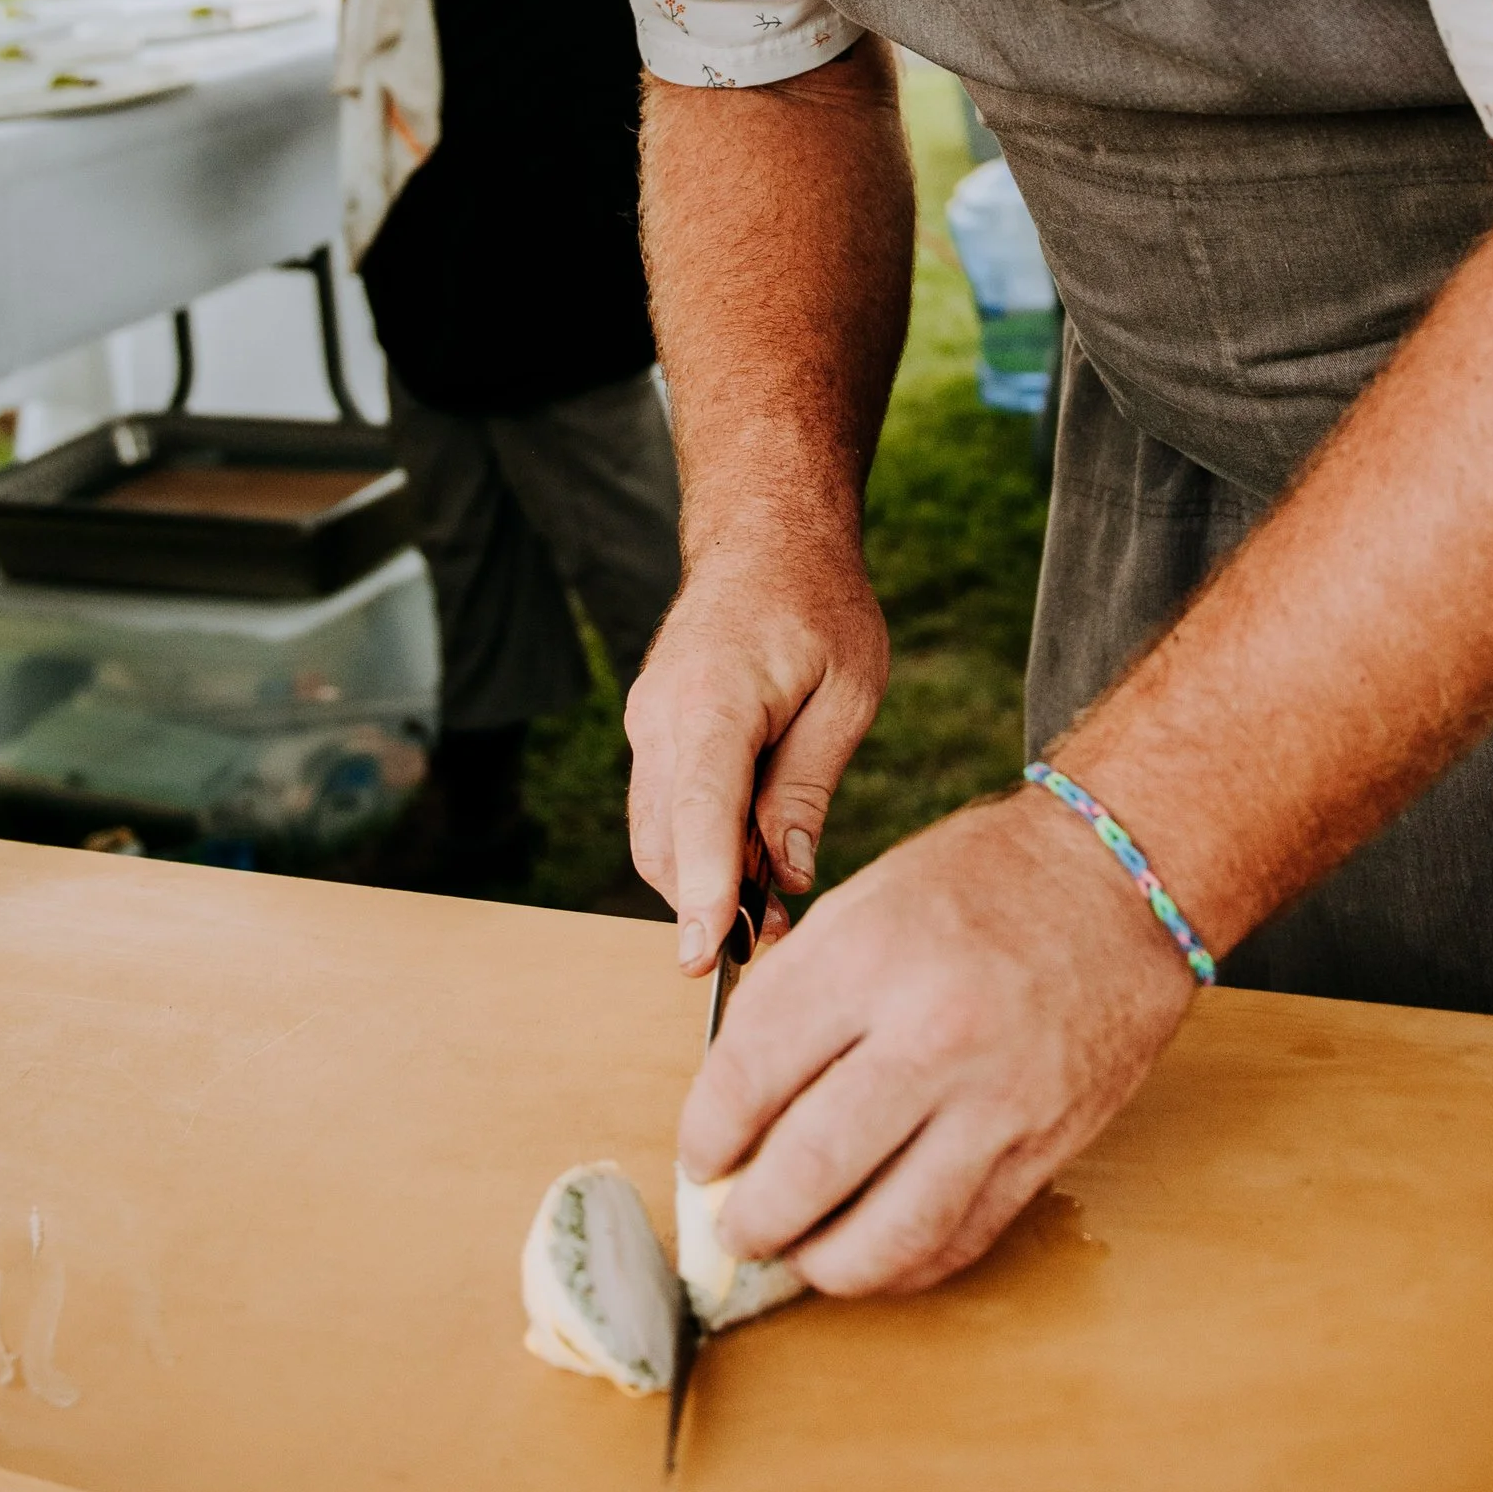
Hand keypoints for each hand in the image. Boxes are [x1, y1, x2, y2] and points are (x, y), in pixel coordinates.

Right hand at [625, 518, 889, 963]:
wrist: (764, 533)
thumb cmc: (819, 603)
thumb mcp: (846, 692)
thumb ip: (808, 785)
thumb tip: (790, 876)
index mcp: (713, 698)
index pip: (700, 811)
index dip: (703, 890)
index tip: (703, 958)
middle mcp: (660, 715)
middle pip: (664, 840)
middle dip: (707, 904)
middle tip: (775, 944)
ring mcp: (646, 722)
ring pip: (657, 832)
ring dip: (701, 881)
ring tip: (774, 908)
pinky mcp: (652, 730)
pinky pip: (664, 807)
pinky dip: (697, 846)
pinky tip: (750, 858)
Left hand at [682, 789, 1197, 1295]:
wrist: (1122, 878)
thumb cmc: (984, 881)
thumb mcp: (867, 900)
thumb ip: (797, 993)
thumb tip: (734, 1098)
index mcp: (869, 955)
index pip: (748, 1076)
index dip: (706, 1133)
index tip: (701, 1155)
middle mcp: (932, 1031)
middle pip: (805, 1169)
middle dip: (750, 1217)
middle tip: (732, 1224)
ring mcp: (996, 1098)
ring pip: (884, 1233)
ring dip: (821, 1263)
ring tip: (797, 1256)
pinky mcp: (1046, 1145)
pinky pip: (958, 1239)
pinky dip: (902, 1265)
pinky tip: (871, 1253)